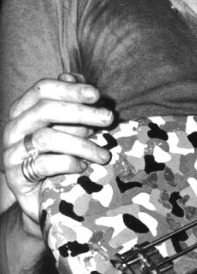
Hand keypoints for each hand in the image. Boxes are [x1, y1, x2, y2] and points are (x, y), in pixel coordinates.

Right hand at [2, 73, 112, 236]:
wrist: (44, 198)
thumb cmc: (61, 154)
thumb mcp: (69, 126)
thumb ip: (72, 102)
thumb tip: (75, 75)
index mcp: (24, 110)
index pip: (43, 89)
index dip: (70, 89)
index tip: (97, 94)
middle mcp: (13, 128)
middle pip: (45, 109)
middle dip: (82, 112)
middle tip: (109, 118)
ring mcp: (11, 152)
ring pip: (47, 137)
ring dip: (82, 143)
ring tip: (104, 154)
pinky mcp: (16, 176)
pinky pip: (45, 164)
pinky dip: (69, 164)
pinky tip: (84, 168)